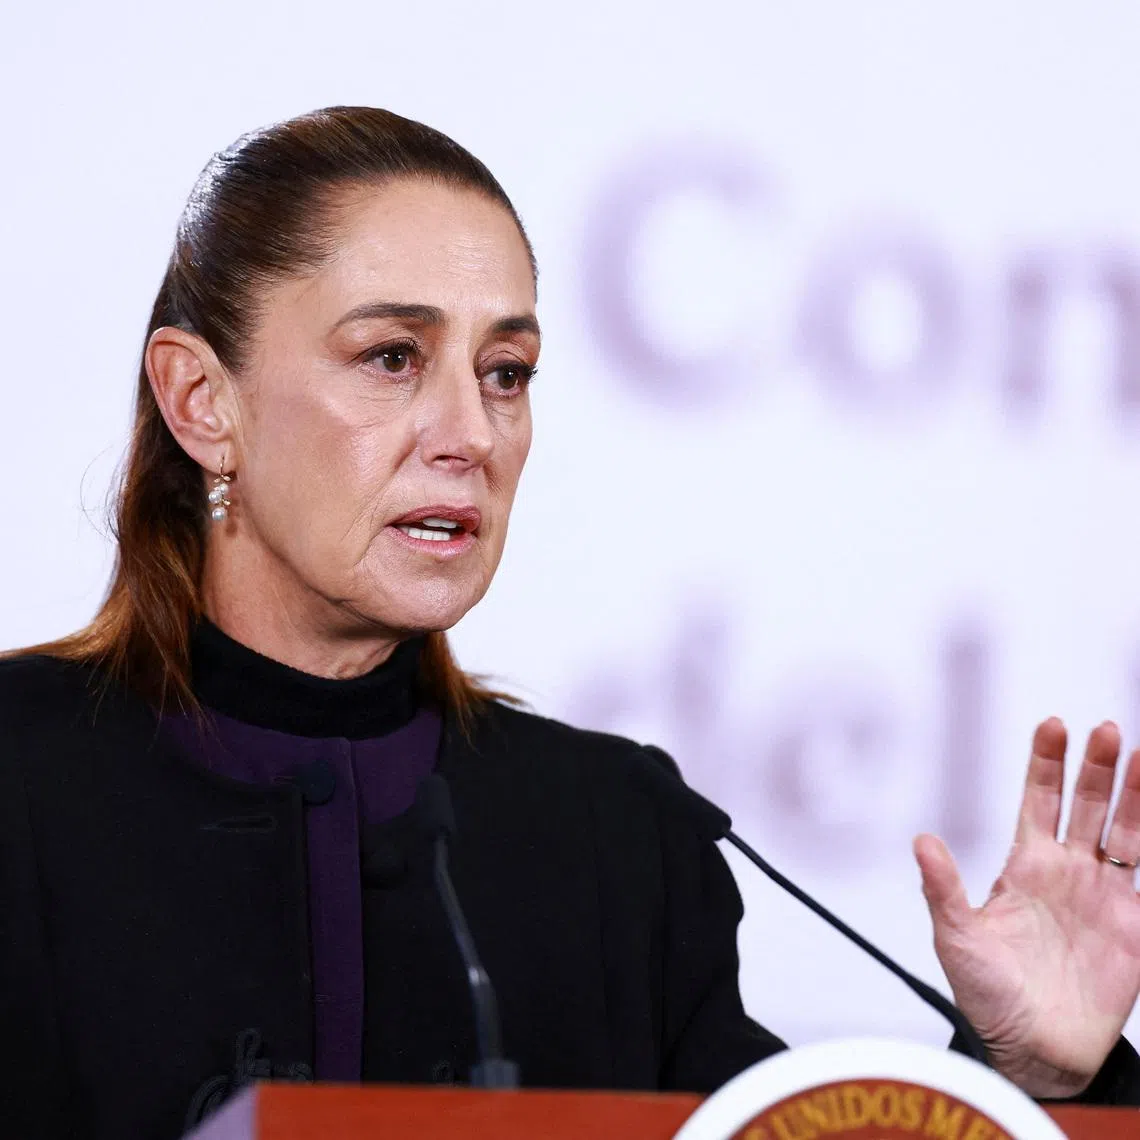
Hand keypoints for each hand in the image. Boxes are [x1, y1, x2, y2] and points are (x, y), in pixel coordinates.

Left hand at [914, 719, 1139, 1097]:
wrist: (1033, 1051)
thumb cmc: (987, 993)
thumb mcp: (956, 937)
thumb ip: (943, 888)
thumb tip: (922, 840)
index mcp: (1025, 865)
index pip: (1037, 800)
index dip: (1045, 763)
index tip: (1052, 725)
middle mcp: (1067, 872)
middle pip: (1086, 805)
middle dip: (1096, 767)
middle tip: (1107, 730)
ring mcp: (1104, 896)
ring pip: (1124, 832)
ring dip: (1134, 795)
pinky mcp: (1133, 927)